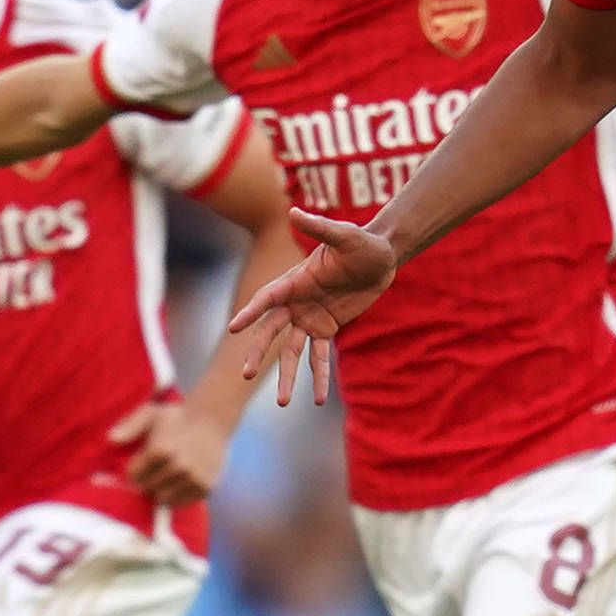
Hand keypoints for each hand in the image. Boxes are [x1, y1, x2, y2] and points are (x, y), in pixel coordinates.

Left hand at [110, 400, 227, 506]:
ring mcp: (193, 478)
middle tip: (155, 468)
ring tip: (167, 475)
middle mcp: (178, 466)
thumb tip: (110, 440)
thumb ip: (129, 426)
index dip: (134, 470)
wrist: (213, 419)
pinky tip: (179, 481)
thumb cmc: (176, 417)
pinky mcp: (205, 487)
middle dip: (147, 480)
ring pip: (163, 498)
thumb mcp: (150, 414)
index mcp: (160, 449)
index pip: (133, 476)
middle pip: (147, 488)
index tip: (140, 463)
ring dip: (161, 490)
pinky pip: (181, 503)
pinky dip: (177, 496)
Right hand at [227, 208, 397, 404]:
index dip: (251, 313)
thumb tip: (295, 212)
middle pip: (271, 331)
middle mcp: (296, 302)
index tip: (234, 328)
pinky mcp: (326, 329)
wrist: (381, 258)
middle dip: (260, 352)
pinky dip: (319, 378)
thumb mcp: (343, 235)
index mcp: (295, 280)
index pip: (268, 299)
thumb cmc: (361, 242)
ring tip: (282, 403)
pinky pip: (320, 357)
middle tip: (247, 373)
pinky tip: (318, 400)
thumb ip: (319, 227)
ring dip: (288, 376)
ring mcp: (309, 318)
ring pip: (292, 352)